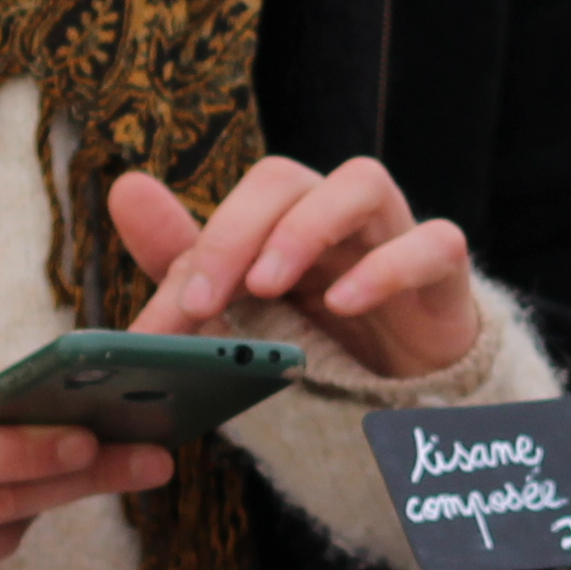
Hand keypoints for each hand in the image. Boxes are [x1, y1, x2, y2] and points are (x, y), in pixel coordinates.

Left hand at [111, 155, 481, 380]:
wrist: (413, 391)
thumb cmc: (325, 336)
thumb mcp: (243, 308)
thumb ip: (187, 259)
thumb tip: (126, 188)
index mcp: (284, 220)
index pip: (233, 208)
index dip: (196, 256)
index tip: (165, 321)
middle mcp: (336, 215)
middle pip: (284, 179)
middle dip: (234, 233)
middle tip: (205, 302)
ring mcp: (394, 235)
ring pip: (361, 182)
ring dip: (306, 228)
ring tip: (268, 286)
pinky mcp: (444, 272)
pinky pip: (433, 242)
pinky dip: (389, 267)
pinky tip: (347, 304)